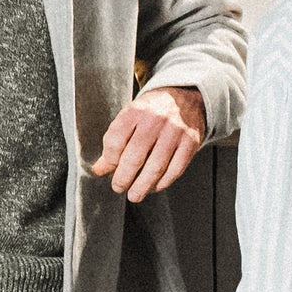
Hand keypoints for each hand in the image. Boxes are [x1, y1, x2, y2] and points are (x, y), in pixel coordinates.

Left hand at [90, 85, 206, 202]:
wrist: (185, 97)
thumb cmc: (153, 111)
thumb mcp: (130, 118)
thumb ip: (115, 142)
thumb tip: (100, 169)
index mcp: (135, 112)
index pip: (115, 140)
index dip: (109, 159)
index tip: (107, 168)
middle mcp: (155, 121)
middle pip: (135, 156)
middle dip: (124, 177)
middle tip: (118, 187)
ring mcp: (174, 132)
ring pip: (156, 166)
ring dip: (143, 185)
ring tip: (135, 195)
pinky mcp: (190, 143)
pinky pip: (175, 169)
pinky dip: (163, 182)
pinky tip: (154, 186)